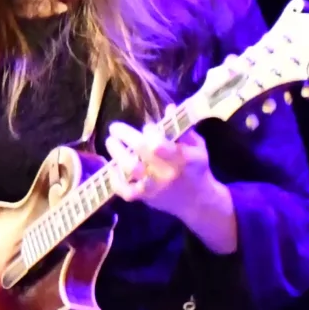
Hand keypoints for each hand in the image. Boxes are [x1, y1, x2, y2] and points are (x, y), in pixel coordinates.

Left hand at [102, 121, 237, 251]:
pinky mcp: (144, 198)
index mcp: (182, 158)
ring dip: (117, 153)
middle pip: (142, 150)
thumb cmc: (196, 169)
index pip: (161, 142)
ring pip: (130, 169)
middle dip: (125, 135)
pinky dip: (115, 179)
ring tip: (110, 142)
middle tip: (115, 127)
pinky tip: (112, 168)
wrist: (198, 201)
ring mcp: (154, 186)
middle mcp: (166, 172)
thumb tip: (168, 108)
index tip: (148, 127)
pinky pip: (124, 190)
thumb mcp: (197, 147)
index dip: (150, 131)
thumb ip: (182, 128)